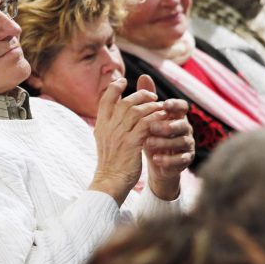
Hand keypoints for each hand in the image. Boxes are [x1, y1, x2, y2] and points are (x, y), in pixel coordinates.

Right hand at [90, 75, 165, 204]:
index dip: (114, 88)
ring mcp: (120, 135)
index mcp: (101, 126)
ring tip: (161, 107)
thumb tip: (116, 112)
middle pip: (125, 102)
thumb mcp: (105, 141)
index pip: (105, 99)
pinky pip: (146, 124)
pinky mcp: (132, 143)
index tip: (123, 81)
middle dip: (140, 95)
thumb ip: (110, 125)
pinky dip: (155, 118)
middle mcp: (108, 128)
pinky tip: (163, 118)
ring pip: (137, 111)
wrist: (110, 182)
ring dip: (151, 106)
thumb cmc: (111, 163)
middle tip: (152, 95)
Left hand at [140, 75, 192, 199]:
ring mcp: (188, 144)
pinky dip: (168, 160)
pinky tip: (156, 159)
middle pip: (182, 124)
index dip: (175, 105)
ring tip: (148, 143)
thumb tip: (144, 76)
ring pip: (181, 141)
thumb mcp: (148, 118)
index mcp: (177, 116)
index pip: (182, 106)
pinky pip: (181, 159)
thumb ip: (147, 99)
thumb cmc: (153, 135)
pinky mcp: (186, 160)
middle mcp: (186, 128)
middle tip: (151, 127)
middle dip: (167, 125)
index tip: (164, 105)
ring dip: (165, 142)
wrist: (158, 162)